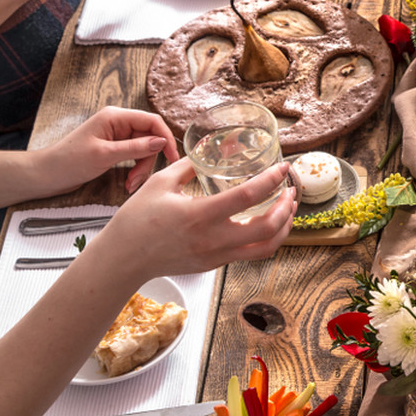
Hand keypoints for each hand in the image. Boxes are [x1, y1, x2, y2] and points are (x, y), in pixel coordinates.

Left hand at [35, 106, 180, 194]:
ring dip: (141, 168)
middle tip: (139, 179)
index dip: (165, 137)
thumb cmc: (69, 161)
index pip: (152, 121)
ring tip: (130, 184)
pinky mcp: (114, 148)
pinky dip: (134, 170)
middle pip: (150, 137)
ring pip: (144, 149)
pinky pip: (135, 156)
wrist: (47, 174)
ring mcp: (116, 136)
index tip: (172, 157)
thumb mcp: (105, 155)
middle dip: (148, 160)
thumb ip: (135, 148)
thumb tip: (161, 142)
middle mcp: (118, 123)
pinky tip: (128, 182)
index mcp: (115, 116)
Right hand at [97, 159, 297, 278]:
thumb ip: (188, 166)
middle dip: (287, 208)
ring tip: (287, 209)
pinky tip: (267, 223)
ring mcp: (216, 255)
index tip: (282, 168)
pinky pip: (250, 253)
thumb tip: (207, 151)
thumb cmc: (136, 221)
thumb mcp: (160, 183)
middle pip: (268, 229)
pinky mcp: (214, 264)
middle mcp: (213, 239)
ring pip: (265, 247)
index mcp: (200, 215)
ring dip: (283, 228)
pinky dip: (266, 238)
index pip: (248, 196)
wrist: (124, 258)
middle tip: (291, 191)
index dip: (271, 180)